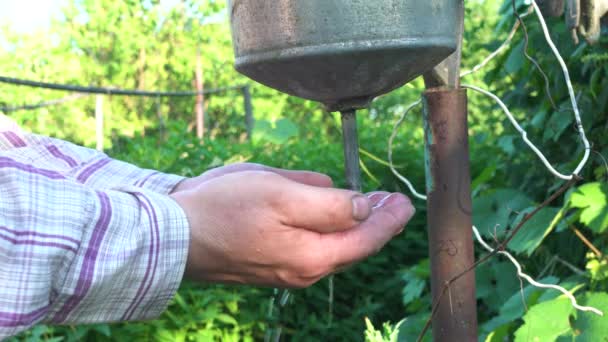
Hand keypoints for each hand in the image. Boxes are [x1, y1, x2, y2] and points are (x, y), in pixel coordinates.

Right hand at [170, 166, 414, 287]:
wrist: (175, 235)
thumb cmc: (225, 209)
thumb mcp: (282, 195)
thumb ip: (330, 205)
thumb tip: (363, 207)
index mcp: (313, 256)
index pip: (366, 239)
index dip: (389, 219)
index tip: (404, 201)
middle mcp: (303, 271)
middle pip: (352, 247)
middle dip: (375, 223)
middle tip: (391, 202)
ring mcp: (285, 271)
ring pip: (330, 246)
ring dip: (351, 224)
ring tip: (367, 204)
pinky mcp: (269, 264)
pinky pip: (308, 245)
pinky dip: (326, 229)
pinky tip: (326, 213)